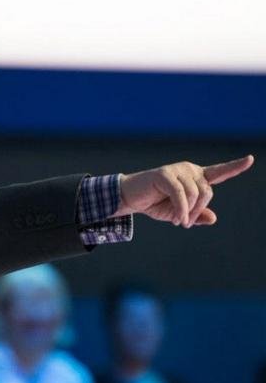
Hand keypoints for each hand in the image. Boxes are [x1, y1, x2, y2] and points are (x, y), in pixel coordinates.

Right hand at [114, 155, 253, 226]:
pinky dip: (181, 210)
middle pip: (207, 191)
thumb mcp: (179, 214)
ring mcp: (177, 170)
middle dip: (198, 210)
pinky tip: (176, 219)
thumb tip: (213, 218)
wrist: (130, 199)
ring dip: (188, 212)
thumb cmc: (154, 204)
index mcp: (195, 177)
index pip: (218, 172)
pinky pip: (181, 195)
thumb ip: (196, 215)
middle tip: (185, 223)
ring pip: (195, 194)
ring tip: (177, 220)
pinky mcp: (165, 174)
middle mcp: (188, 170)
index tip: (250, 159)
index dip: (235, 167)